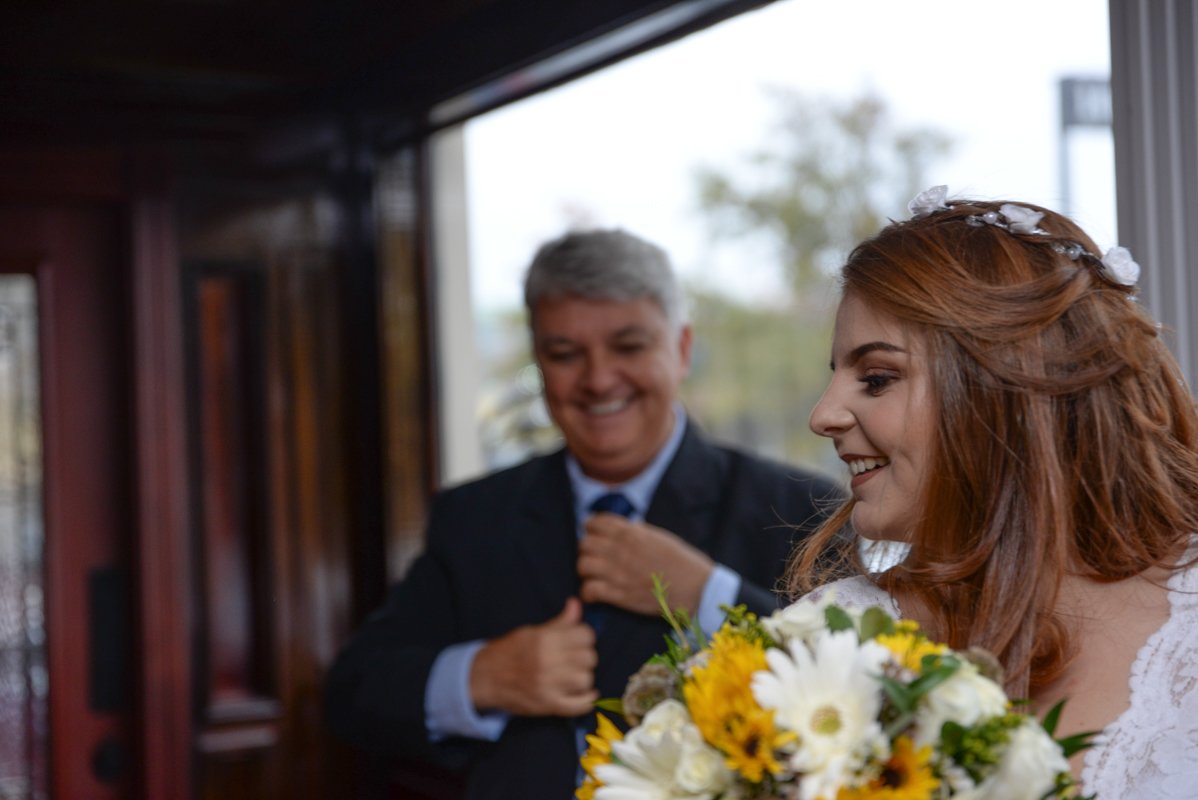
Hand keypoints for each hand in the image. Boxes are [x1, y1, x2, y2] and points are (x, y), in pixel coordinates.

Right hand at [469, 597, 598, 716]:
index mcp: (545, 640)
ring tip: (575, 675)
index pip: (586, 635)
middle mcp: (548, 662)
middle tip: (576, 659)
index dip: (585, 636)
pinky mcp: (548, 705)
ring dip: (584, 678)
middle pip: (589, 657)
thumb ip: (559, 622)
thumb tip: (576, 604)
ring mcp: (548, 686)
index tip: (578, 641)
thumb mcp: (532, 632)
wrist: (486, 678)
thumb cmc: (510, 651)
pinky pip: (578, 706)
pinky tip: (586, 694)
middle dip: (586, 656)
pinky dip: (587, 701)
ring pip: (586, 680)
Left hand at [577, 514, 714, 615]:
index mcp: (632, 533)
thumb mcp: (662, 537)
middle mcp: (621, 550)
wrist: (695, 589)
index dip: (591, 527)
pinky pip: (589, 589)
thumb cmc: (683, 562)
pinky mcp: (619, 595)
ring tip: (593, 574)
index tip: (592, 533)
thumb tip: (629, 525)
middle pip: (585, 543)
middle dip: (587, 549)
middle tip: (594, 556)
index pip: (597, 522)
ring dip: (585, 570)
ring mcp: (618, 573)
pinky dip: (588, 592)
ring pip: (583, 565)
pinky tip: (595, 593)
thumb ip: (641, 531)